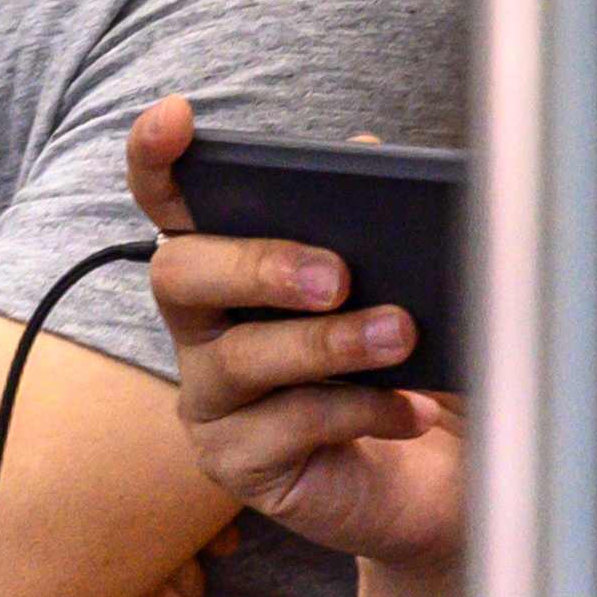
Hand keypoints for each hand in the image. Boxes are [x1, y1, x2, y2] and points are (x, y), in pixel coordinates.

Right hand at [134, 100, 464, 579]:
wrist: (440, 477)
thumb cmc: (409, 366)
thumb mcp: (402, 287)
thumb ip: (374, 224)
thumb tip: (368, 153)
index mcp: (230, 266)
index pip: (168, 204)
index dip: (156, 158)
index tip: (176, 118)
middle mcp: (203, 329)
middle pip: (180, 275)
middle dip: (257, 264)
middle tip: (336, 274)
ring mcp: (211, 401)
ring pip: (242, 357)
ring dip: (328, 343)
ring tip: (399, 334)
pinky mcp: (238, 465)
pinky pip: (287, 428)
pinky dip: (359, 411)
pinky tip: (412, 409)